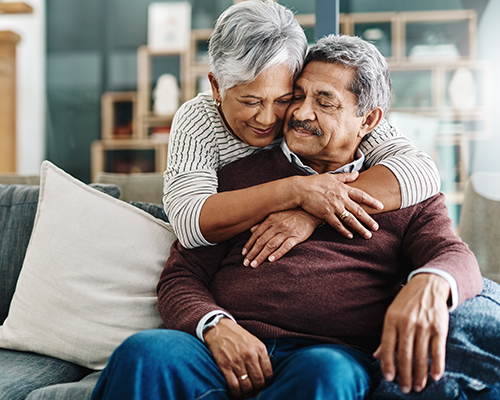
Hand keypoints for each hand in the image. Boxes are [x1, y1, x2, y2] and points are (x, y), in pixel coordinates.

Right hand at [204, 318, 272, 398]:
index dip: (267, 382)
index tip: (263, 384)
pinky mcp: (225, 366)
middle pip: (258, 381)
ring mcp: (237, 361)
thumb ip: (261, 356)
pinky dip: (236, 393)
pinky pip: (233, 386)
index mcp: (259, 349)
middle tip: (255, 391)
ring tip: (247, 393)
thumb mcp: (254, 341)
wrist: (219, 328)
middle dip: (258, 390)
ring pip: (247, 386)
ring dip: (247, 393)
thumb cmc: (238, 336)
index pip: (269, 373)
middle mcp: (249, 355)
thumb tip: (266, 375)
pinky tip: (237, 393)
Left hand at [241, 208, 320, 267]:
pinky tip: (271, 260)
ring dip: (261, 256)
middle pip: (262, 241)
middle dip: (252, 253)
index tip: (243, 254)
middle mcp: (277, 226)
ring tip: (254, 264)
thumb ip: (264, 223)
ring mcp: (287, 231)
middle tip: (246, 263)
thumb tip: (251, 230)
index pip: (257, 234)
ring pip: (271, 245)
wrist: (311, 211)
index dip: (249, 244)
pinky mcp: (297, 236)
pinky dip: (278, 253)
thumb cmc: (293, 213)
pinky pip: (286, 246)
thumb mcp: (277, 215)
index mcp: (271, 220)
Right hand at [296, 172, 382, 238]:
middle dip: (369, 220)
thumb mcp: (332, 176)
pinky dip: (344, 231)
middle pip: (358, 211)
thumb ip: (346, 176)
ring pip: (350, 220)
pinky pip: (337, 224)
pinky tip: (350, 236)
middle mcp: (341, 199)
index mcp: (343, 189)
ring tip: (367, 235)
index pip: (361, 196)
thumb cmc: (315, 182)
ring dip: (360, 228)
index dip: (372, 201)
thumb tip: (358, 173)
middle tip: (376, 227)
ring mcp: (334, 207)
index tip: (381, 206)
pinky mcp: (325, 214)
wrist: (300, 189)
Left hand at [373, 274, 449, 393]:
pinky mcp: (439, 328)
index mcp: (392, 320)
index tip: (389, 379)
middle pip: (405, 355)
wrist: (429, 284)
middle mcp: (407, 324)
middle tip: (405, 389)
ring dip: (420, 375)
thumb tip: (376, 356)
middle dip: (404, 375)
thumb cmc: (407, 302)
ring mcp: (424, 326)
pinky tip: (435, 376)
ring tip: (418, 387)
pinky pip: (438, 350)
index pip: (388, 347)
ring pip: (421, 356)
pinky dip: (437, 365)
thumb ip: (387, 336)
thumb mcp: (392, 313)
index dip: (388, 365)